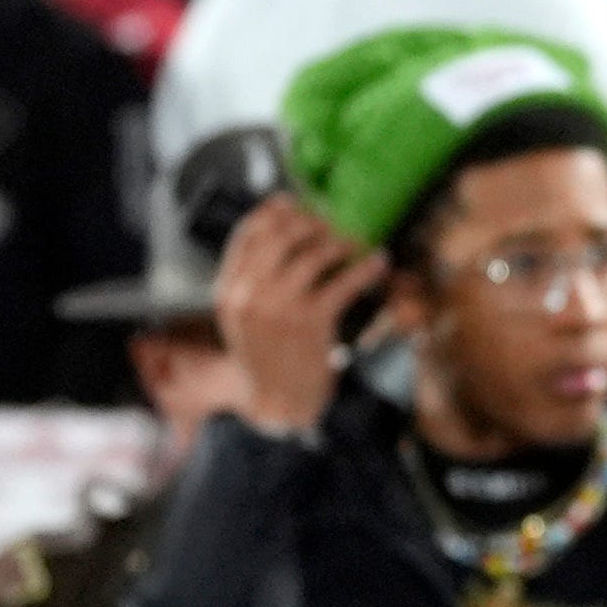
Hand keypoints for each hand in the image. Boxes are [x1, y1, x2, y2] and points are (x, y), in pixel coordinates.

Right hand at [214, 196, 381, 435]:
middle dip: (311, 222)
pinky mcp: (310, 323)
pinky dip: (366, 268)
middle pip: (282, 235)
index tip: (295, 202)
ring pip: (314, 254)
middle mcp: (248, 295)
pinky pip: (344, 282)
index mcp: (228, 290)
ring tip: (355, 245)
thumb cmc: (267, 356)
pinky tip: (379, 262)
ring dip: (341, 243)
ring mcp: (279, 308)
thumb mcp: (243, 318)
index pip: (247, 233)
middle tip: (331, 225)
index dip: (274, 211)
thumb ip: (254, 279)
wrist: (275, 404)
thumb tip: (283, 230)